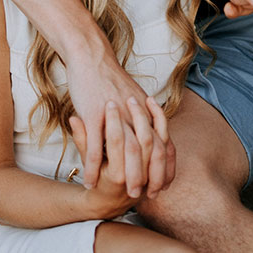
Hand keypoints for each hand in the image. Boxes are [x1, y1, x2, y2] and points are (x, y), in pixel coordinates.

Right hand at [65, 49, 175, 196]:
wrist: (91, 56)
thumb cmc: (109, 78)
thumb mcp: (133, 96)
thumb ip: (142, 117)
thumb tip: (151, 134)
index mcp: (145, 111)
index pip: (162, 144)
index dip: (164, 167)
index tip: (162, 185)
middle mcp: (134, 114)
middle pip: (148, 151)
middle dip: (149, 177)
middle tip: (145, 195)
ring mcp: (114, 115)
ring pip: (125, 152)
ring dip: (126, 177)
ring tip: (123, 195)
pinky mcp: (93, 115)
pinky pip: (94, 147)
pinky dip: (93, 167)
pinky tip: (89, 181)